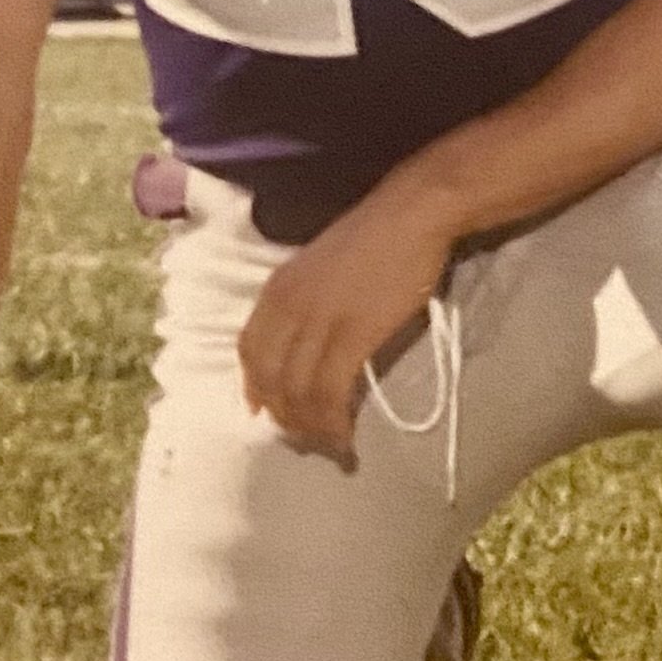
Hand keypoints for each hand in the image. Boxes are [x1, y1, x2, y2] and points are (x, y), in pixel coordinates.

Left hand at [238, 181, 457, 464]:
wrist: (412, 214)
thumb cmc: (374, 235)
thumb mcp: (318, 266)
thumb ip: (303, 300)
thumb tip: (304, 340)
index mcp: (277, 289)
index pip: (249, 351)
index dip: (255, 388)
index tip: (265, 413)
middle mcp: (287, 307)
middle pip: (270, 379)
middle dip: (284, 417)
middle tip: (306, 439)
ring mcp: (318, 322)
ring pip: (298, 393)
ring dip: (310, 428)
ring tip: (329, 446)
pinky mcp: (352, 336)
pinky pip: (330, 393)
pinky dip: (333, 422)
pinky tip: (345, 437)